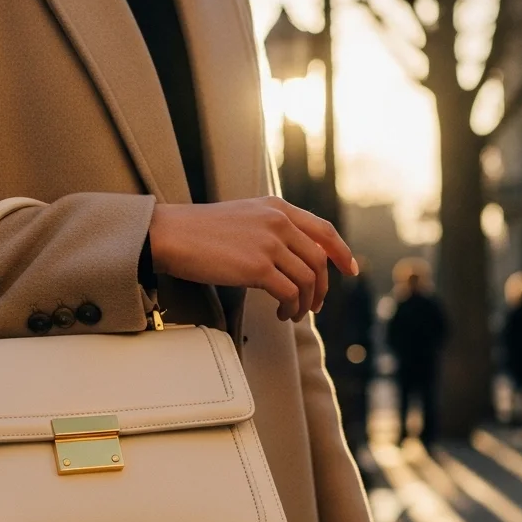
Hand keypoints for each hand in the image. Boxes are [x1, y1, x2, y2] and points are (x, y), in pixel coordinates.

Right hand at [148, 197, 358, 321]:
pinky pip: (290, 293)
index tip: (350, 269)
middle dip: (322, 288)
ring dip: (305, 303)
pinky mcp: (257, 267)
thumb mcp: (244, 216)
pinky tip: (282, 313)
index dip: (342, 252)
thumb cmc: (199, 231)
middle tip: (315, 305)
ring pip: (308, 280)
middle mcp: (279, 221)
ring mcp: (269, 243)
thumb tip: (292, 257)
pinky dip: (292, 308)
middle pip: (320, 260)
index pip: (324, 230)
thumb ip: (271, 228)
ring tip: (292, 313)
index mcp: (277, 207)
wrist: (170, 234)